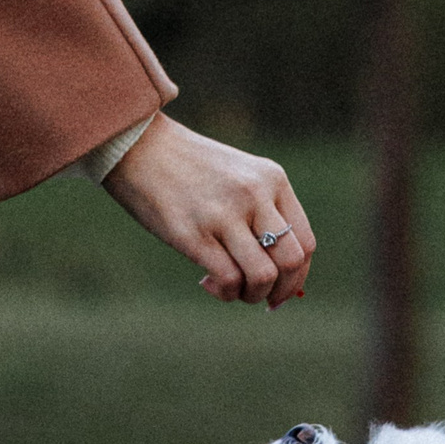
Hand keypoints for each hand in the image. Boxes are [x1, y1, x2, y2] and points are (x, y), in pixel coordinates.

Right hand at [101, 116, 313, 307]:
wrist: (139, 146)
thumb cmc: (189, 169)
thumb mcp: (238, 178)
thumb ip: (262, 214)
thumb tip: (277, 276)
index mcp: (272, 179)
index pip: (305, 242)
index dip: (297, 277)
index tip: (280, 290)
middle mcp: (255, 195)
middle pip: (290, 262)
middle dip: (279, 291)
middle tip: (259, 297)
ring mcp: (224, 214)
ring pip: (263, 276)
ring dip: (250, 295)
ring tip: (229, 287)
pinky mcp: (194, 234)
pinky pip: (228, 280)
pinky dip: (223, 292)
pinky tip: (206, 281)